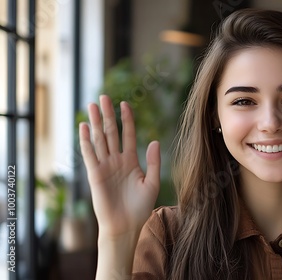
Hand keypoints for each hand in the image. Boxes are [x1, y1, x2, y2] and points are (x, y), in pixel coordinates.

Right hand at [79, 95, 160, 238]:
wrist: (126, 226)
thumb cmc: (140, 208)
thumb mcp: (152, 183)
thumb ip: (153, 162)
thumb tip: (155, 141)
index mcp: (130, 161)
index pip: (127, 135)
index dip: (126, 119)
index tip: (125, 103)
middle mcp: (116, 160)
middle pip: (111, 132)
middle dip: (108, 115)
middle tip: (104, 97)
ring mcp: (105, 166)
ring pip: (99, 140)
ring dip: (96, 122)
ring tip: (92, 105)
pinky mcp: (95, 175)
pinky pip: (90, 155)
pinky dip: (86, 141)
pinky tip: (85, 127)